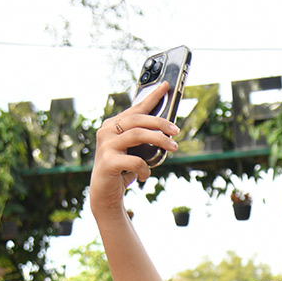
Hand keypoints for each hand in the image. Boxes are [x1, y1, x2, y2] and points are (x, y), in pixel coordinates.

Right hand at [89, 83, 178, 213]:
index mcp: (113, 125)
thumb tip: (168, 129)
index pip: (135, 108)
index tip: (167, 86)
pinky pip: (134, 161)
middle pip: (138, 120)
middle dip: (160, 123)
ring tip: (173, 147)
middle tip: (176, 131)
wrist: (105, 194)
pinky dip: (145, 168)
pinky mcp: (108, 162)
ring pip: (137, 135)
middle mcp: (107, 131)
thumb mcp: (134, 150)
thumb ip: (143, 138)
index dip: (151, 96)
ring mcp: (106, 146)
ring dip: (159, 140)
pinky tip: (146, 175)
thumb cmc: (122, 169)